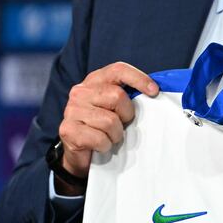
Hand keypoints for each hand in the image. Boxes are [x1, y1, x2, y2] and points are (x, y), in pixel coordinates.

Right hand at [58, 62, 157, 182]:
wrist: (79, 152)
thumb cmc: (103, 126)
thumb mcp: (116, 106)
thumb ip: (129, 96)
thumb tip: (154, 92)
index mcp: (95, 80)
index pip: (118, 70)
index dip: (138, 78)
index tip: (154, 91)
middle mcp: (81, 91)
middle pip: (117, 96)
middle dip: (127, 114)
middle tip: (122, 123)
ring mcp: (72, 110)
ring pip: (110, 121)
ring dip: (116, 134)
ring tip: (111, 136)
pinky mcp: (68, 130)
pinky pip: (100, 139)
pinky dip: (106, 145)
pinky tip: (101, 145)